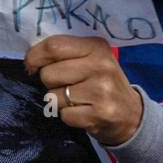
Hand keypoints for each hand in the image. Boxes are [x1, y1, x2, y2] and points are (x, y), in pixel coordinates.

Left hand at [25, 36, 143, 145]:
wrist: (132, 115)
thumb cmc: (101, 83)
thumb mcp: (90, 59)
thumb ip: (64, 52)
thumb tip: (30, 58)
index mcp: (96, 46)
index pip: (53, 46)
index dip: (34, 57)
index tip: (32, 66)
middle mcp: (101, 65)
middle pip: (48, 74)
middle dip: (49, 83)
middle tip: (68, 86)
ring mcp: (102, 90)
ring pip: (52, 96)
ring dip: (59, 101)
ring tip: (77, 99)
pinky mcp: (101, 113)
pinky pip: (64, 115)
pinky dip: (68, 116)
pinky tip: (84, 112)